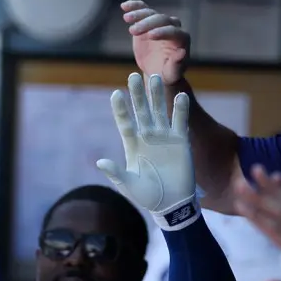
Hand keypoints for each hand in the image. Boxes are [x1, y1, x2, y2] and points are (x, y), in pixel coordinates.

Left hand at [96, 73, 197, 228]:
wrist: (171, 204)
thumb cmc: (148, 197)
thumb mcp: (129, 186)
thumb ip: (116, 173)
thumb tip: (100, 162)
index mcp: (132, 146)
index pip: (125, 123)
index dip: (120, 109)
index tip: (115, 94)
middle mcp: (147, 138)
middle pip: (141, 111)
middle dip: (138, 94)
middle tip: (134, 75)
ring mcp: (164, 138)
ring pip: (160, 111)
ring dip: (157, 96)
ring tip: (155, 77)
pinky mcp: (180, 142)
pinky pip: (180, 122)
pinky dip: (180, 110)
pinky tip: (180, 96)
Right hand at [121, 0, 190, 86]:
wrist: (157, 71)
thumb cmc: (166, 74)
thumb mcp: (171, 73)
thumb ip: (177, 64)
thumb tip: (182, 52)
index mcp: (181, 38)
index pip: (173, 31)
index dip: (162, 32)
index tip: (150, 36)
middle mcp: (173, 27)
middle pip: (161, 19)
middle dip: (147, 24)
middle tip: (133, 31)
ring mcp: (160, 22)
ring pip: (151, 13)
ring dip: (139, 14)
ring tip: (127, 19)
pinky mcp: (148, 21)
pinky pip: (143, 9)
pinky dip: (134, 6)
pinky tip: (124, 6)